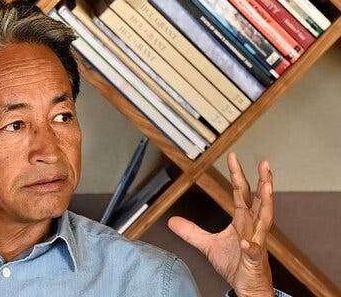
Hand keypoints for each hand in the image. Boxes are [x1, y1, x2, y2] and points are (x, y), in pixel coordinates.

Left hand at [168, 152, 273, 296]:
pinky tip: (246, 242)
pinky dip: (251, 246)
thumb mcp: (208, 245)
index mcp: (243, 220)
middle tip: (264, 164)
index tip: (233, 157)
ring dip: (267, 203)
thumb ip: (191, 231)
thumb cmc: (235, 264)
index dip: (237, 175)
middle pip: (259, 201)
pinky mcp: (255, 261)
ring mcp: (256, 243)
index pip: (241, 193)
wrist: (247, 287)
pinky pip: (254, 252)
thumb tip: (172, 220)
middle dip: (262, 182)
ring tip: (267, 187)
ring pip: (265, 220)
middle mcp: (252, 228)